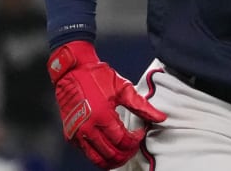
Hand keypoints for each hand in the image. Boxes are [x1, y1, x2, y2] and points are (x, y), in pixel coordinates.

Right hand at [47, 41, 165, 168]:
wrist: (72, 71)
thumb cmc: (96, 77)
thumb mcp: (123, 89)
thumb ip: (142, 106)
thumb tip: (160, 117)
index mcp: (102, 116)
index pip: (123, 141)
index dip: (135, 141)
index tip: (140, 134)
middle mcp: (87, 128)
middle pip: (111, 154)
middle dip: (126, 153)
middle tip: (134, 147)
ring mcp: (77, 133)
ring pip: (97, 159)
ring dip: (113, 160)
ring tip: (123, 153)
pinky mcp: (70, 135)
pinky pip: (86, 153)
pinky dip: (99, 155)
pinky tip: (108, 149)